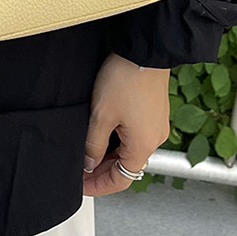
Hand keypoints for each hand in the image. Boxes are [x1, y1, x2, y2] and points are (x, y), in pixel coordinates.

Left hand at [82, 52, 169, 196]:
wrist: (145, 51)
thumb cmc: (126, 78)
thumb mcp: (101, 115)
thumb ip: (93, 144)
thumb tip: (89, 163)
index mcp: (143, 145)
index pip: (121, 179)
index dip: (98, 185)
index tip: (81, 184)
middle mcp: (155, 138)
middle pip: (127, 165)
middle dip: (102, 168)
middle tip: (80, 166)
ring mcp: (156, 124)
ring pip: (130, 148)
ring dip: (109, 152)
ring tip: (88, 147)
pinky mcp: (154, 111)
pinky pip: (136, 133)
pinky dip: (119, 138)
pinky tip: (103, 129)